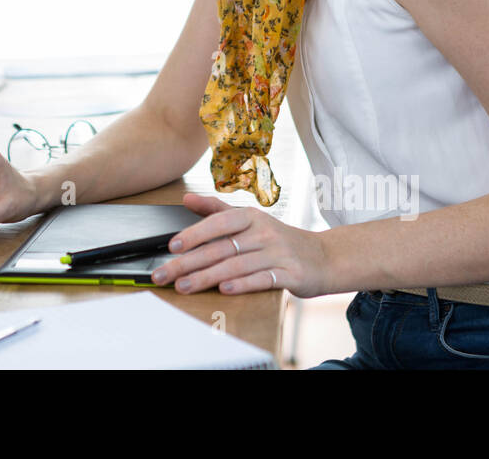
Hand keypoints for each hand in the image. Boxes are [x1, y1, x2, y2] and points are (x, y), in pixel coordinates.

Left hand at [150, 192, 329, 296]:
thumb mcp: (250, 220)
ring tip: (184, 287)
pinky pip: (263, 279)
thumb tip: (186, 198)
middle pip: (220, 248)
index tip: (171, 247)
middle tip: (164, 274)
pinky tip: (224, 290)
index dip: (193, 234)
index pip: (218, 223)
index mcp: (251, 217)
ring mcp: (278, 253)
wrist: (323, 257)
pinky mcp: (291, 274)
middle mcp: (264, 232)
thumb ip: (216, 211)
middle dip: (188, 263)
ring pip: (236, 266)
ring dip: (207, 278)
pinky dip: (242, 285)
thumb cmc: (279, 240)